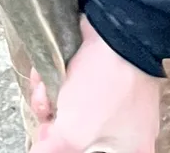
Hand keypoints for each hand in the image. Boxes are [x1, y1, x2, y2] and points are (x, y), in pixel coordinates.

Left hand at [29, 18, 161, 152]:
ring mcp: (120, 98)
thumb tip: (39, 152)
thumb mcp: (72, 132)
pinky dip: (59, 80)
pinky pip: (78, 85)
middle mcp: (129, 127)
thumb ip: (52, 150)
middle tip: (47, 115)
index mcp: (130, 149)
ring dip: (51, 99)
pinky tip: (48, 75)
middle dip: (55, 123)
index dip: (67, 149)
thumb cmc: (108, 85)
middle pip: (81, 135)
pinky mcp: (108, 73)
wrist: (119, 29)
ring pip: (75, 108)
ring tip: (45, 89)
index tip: (52, 140)